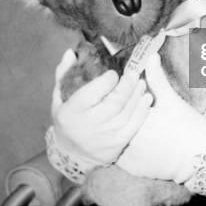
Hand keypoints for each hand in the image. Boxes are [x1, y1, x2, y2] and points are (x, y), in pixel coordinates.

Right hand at [51, 49, 151, 164]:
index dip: (107, 80)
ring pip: (127, 112)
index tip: (114, 73)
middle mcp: (89, 125)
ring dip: (137, 94)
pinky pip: (134, 125)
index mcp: (73, 111)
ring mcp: (105, 136)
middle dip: (127, 84)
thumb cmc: (68, 119)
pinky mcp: (117, 144)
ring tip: (140, 82)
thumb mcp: (60, 97)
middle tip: (133, 73)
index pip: (93, 92)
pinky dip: (142, 110)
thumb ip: (64, 73)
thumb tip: (71, 52)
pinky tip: (146, 98)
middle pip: (115, 101)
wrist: (73, 153)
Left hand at [117, 52, 205, 182]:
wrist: (201, 158)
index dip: (123, 100)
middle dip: (119, 116)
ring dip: (120, 133)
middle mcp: (127, 139)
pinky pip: (123, 157)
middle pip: (115, 124)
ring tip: (139, 129)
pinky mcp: (134, 170)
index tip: (131, 97)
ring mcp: (129, 157)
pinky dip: (128, 150)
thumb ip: (157, 78)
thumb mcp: (171, 99)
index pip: (118, 107)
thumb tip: (151, 56)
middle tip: (138, 115)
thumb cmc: (187, 125)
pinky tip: (140, 143)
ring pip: (116, 140)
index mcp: (134, 120)